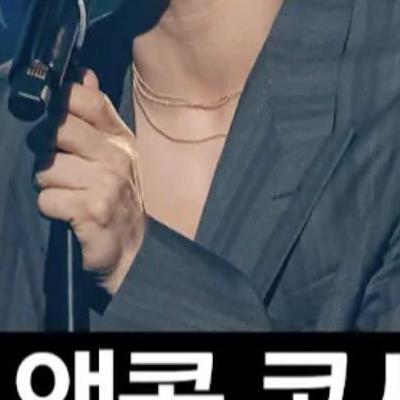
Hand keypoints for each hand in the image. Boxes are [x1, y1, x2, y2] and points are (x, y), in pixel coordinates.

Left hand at [35, 70, 145, 293]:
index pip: (89, 101)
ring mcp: (107, 183)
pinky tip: (69, 215)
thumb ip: (98, 118)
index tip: (54, 118)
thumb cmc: (118, 203)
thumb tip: (86, 76)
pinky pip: (47, 198)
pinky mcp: (92, 210)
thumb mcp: (116, 157)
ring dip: (49, 186)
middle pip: (59, 129)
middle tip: (63, 171)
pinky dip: (51, 209)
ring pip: (47, 168)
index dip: (63, 101)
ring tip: (70, 197)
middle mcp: (117, 157)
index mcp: (122, 141)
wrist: (133, 251)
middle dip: (48, 151)